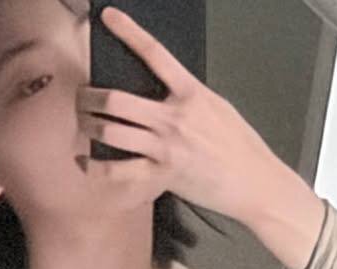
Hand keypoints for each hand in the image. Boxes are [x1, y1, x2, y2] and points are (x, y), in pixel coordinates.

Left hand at [76, 6, 284, 226]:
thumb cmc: (240, 147)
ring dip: (89, 126)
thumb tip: (167, 89)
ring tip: (84, 124)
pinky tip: (86, 162)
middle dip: (90, 97)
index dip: (128, 31)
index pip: (155, 54)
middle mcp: (175, 118)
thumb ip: (190, 98)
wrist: (255, 183)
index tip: (108, 17)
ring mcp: (167, 147)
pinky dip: (97, 167)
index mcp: (192, 94)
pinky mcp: (163, 175)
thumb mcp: (219, 109)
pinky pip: (120, 170)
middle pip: (117, 99)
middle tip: (82, 96)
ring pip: (112, 132)